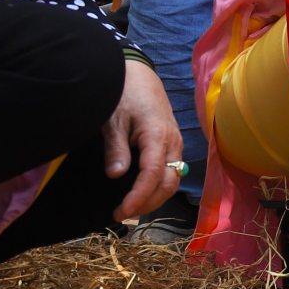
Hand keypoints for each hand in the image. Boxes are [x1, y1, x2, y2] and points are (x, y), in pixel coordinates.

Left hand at [102, 60, 182, 220]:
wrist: (138, 75)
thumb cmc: (124, 94)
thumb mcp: (113, 120)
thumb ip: (116, 149)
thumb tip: (116, 176)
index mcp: (157, 136)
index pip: (152, 175)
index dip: (138, 197)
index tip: (120, 211)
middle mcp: (173, 142)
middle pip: (169, 183)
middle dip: (148, 203)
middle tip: (121, 213)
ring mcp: (175, 142)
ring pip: (173, 179)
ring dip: (155, 197)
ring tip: (131, 206)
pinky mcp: (173, 143)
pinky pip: (172, 170)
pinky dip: (159, 186)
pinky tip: (142, 191)